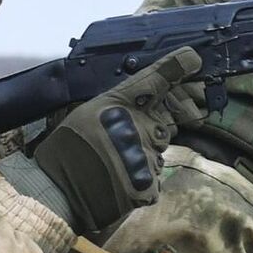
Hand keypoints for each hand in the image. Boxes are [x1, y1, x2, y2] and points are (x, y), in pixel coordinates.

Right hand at [0, 47, 204, 236]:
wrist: (58, 193)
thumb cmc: (66, 151)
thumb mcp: (86, 114)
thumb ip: (118, 108)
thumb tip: (144, 105)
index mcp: (116, 105)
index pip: (152, 82)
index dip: (174, 69)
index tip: (194, 59)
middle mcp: (136, 127)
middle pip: (165, 120)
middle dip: (164, 123)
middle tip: (150, 129)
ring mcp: (144, 157)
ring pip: (158, 151)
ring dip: (145, 156)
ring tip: (116, 163)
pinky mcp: (149, 184)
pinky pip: (155, 178)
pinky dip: (142, 180)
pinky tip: (122, 182)